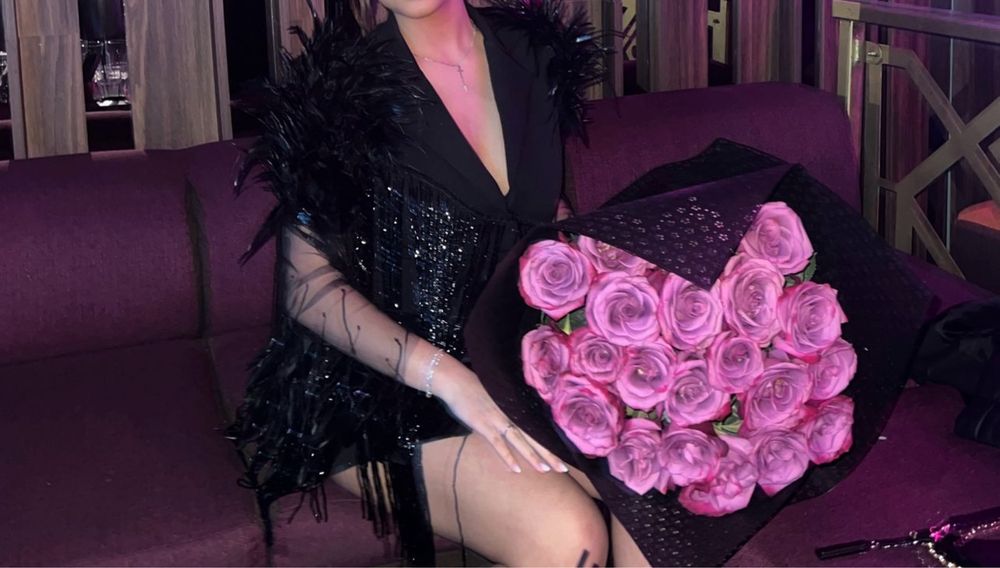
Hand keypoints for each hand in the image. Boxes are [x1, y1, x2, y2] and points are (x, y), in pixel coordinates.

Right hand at [434, 360, 568, 474]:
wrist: (456, 382)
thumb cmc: (475, 389)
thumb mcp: (497, 399)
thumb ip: (507, 411)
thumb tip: (514, 424)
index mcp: (516, 408)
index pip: (538, 428)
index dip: (550, 442)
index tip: (564, 454)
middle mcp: (512, 414)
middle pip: (534, 436)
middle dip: (549, 454)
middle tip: (563, 469)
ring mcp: (499, 419)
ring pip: (520, 441)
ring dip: (533, 456)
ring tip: (546, 470)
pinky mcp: (485, 424)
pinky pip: (499, 444)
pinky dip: (507, 457)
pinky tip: (516, 469)